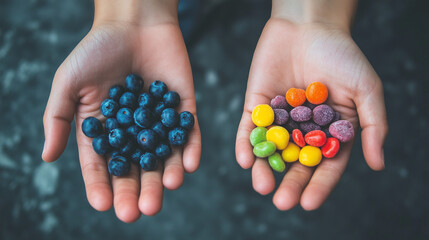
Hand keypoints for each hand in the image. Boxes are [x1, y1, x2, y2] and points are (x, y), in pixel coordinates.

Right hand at [42, 2, 200, 222]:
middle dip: (136, 190)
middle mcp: (133, 131)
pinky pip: (189, 133)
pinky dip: (190, 149)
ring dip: (164, 176)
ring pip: (164, 156)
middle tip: (138, 211)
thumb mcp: (68, 83)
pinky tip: (188, 165)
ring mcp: (160, 121)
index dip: (101, 185)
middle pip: (135, 167)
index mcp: (104, 130)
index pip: (101, 164)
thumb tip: (47, 158)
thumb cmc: (96, 49)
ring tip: (164, 190)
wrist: (134, 21)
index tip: (104, 205)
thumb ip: (57, 119)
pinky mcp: (183, 108)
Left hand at [235, 18, 387, 209]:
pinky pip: (248, 128)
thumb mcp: (366, 89)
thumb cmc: (341, 55)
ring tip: (262, 185)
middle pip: (295, 163)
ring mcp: (277, 119)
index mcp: (329, 131)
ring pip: (270, 150)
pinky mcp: (255, 105)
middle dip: (289, 183)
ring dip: (264, 169)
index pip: (325, 164)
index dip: (318, 185)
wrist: (309, 24)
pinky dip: (245, 144)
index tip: (309, 203)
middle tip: (282, 202)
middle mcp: (302, 130)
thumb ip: (372, 126)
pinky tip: (245, 160)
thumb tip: (378, 164)